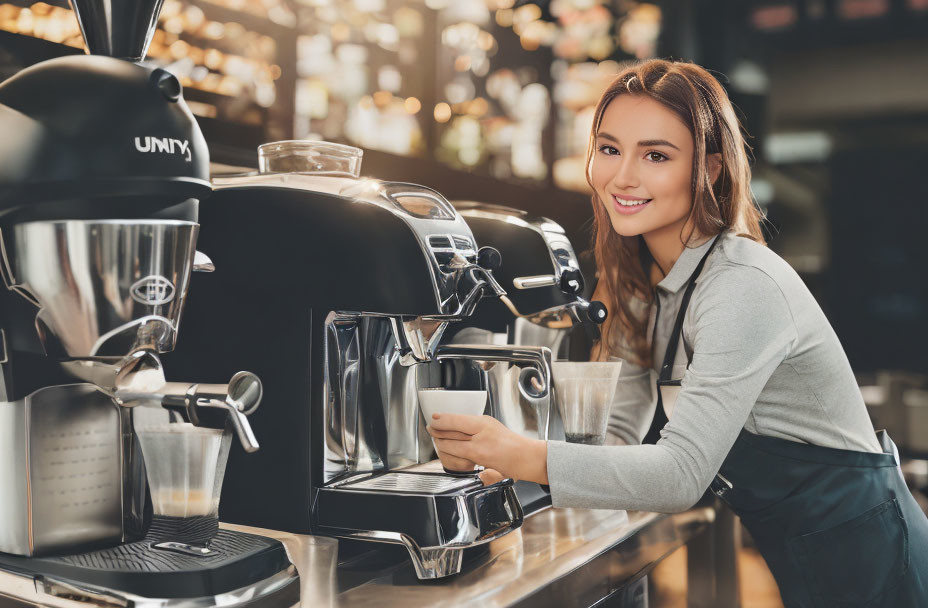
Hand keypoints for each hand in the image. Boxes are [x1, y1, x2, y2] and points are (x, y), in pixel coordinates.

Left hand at [427, 414, 547, 483]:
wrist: (526, 457)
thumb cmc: (511, 443)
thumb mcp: (491, 427)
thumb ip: (473, 427)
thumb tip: (453, 424)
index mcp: (484, 422)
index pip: (456, 419)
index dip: (441, 419)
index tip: (434, 417)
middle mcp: (481, 433)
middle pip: (451, 431)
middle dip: (437, 431)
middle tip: (431, 429)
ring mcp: (480, 448)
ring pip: (451, 445)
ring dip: (441, 444)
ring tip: (438, 440)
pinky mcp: (479, 461)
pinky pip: (458, 457)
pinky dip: (450, 455)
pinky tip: (448, 452)